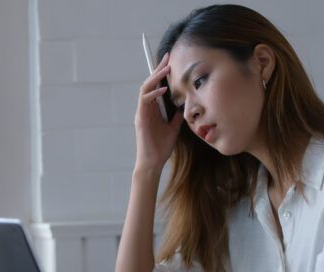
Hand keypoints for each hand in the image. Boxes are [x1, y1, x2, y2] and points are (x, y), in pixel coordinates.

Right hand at [134, 53, 183, 172]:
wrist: (153, 162)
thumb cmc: (161, 147)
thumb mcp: (173, 128)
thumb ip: (175, 116)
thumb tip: (182, 105)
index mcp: (152, 109)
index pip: (156, 86)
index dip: (161, 73)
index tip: (170, 61)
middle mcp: (145, 108)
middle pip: (149, 83)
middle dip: (158, 69)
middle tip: (167, 57)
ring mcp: (141, 112)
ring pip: (145, 88)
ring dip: (155, 78)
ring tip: (166, 69)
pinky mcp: (140, 118)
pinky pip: (144, 101)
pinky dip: (153, 93)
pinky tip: (163, 89)